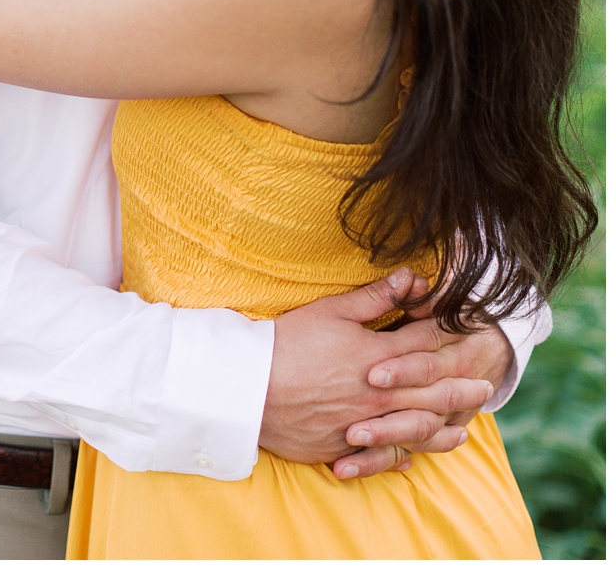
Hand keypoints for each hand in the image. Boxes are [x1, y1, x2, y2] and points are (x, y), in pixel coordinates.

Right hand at [261, 269, 494, 475]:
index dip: (449, 333)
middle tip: (485, 387)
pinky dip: (403, 455)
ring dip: (445, 428)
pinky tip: (413, 456)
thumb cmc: (287, 344)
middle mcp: (382, 395)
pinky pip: (384, 455)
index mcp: (380, 357)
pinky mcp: (345, 446)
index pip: (427, 343)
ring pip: (418, 430)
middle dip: (462, 387)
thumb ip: (375, 298)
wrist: (248, 389)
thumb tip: (411, 278)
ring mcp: (367, 424)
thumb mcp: (331, 311)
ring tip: (463, 429)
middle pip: (435, 391)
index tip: (467, 330)